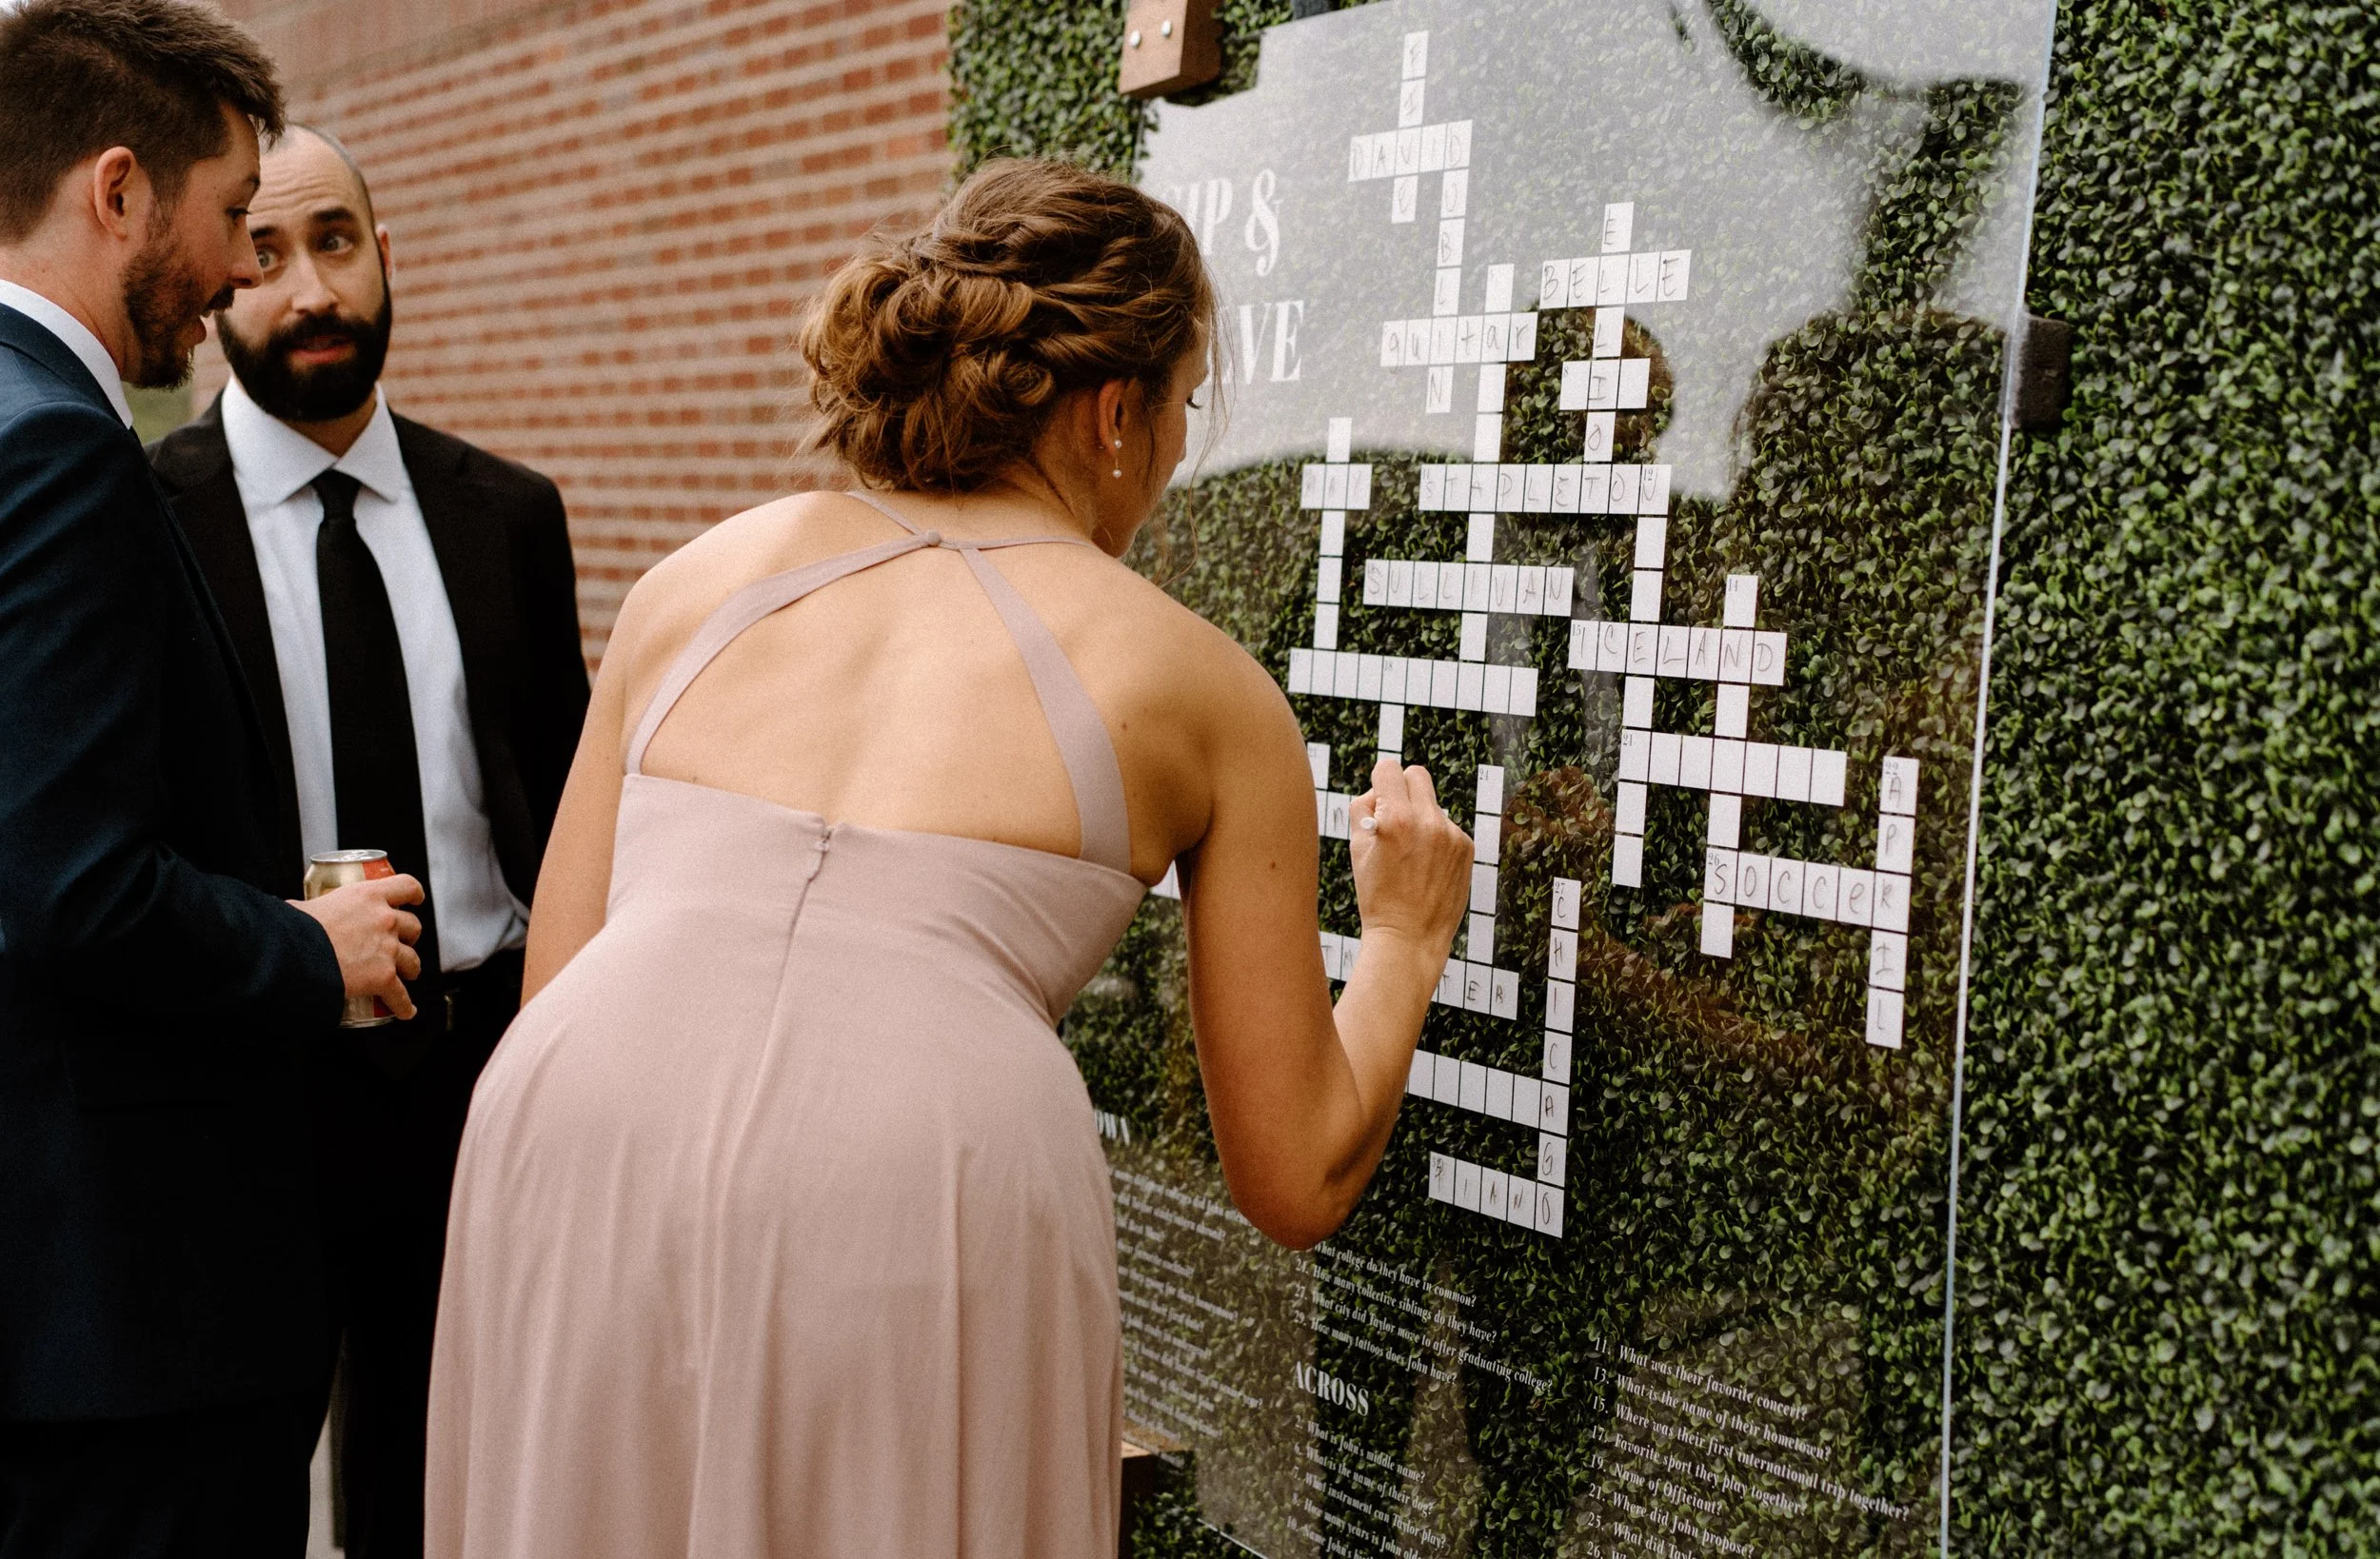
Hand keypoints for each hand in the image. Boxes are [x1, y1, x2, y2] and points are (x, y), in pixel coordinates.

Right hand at [290, 875, 424, 1020]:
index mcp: (367, 896)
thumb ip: (312, 908)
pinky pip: (400, 994)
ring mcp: (387, 949)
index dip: (414, 894)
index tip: (415, 900)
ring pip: (413, 960)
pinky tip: (405, 1010)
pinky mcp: (383, 977)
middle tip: (400, 943)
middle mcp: (384, 920)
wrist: (293, 955)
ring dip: (410, 968)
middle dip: (409, 936)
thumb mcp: (306, 906)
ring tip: (405, 974)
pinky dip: (403, 1005)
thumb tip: (295, 912)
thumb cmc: (293, 929)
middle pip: (413, 926)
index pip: (405, 886)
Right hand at [1347, 759, 1472, 962]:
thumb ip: (1364, 809)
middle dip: (1402, 788)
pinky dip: (1436, 839)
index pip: (1388, 769)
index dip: (1379, 782)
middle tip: (1394, 816)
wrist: (1409, 938)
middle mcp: (1428, 821)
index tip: (1379, 799)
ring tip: (1409, 855)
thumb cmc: (1377, 896)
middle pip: (1416, 775)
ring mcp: (1452, 834)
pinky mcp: (1466, 847)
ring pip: (1432, 804)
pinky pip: (1447, 827)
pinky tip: (1427, 866)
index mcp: (1396, 818)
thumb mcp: (1357, 850)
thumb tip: (1380, 790)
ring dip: (1419, 818)